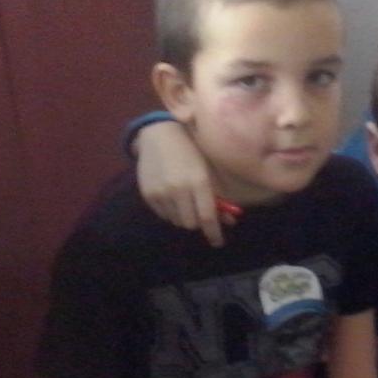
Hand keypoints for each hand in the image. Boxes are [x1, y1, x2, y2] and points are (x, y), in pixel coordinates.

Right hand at [137, 120, 226, 245]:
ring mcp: (161, 192)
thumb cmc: (190, 152)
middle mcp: (178, 189)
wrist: (158, 135)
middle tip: (200, 214)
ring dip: (184, 217)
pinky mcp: (148, 194)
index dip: (214, 233)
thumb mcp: (207, 172)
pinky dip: (171, 212)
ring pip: (177, 221)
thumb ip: (217, 198)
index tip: (218, 242)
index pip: (207, 217)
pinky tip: (172, 197)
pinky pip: (163, 215)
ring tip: (185, 202)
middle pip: (191, 224)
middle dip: (199, 222)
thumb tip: (229, 223)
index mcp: (198, 182)